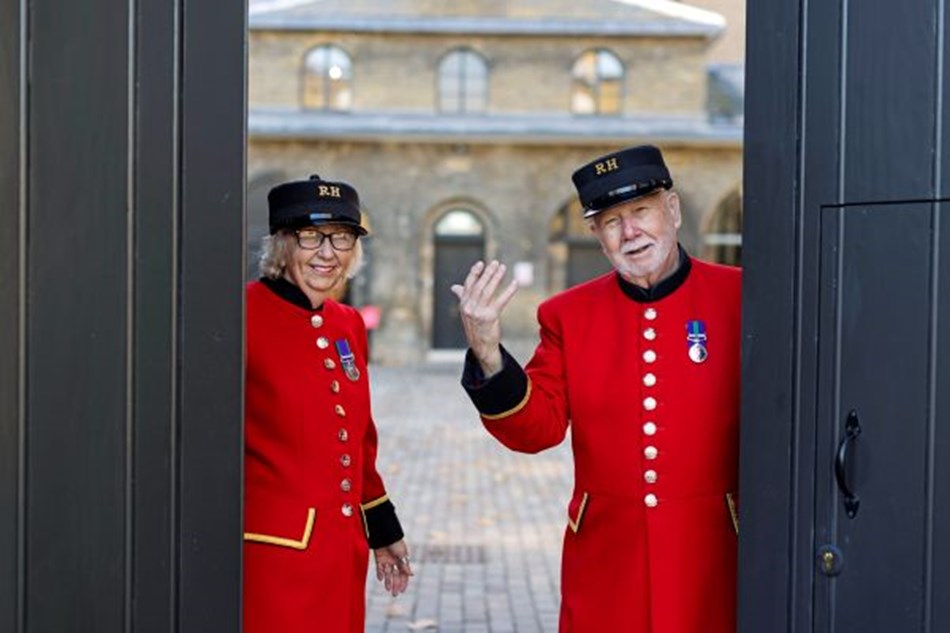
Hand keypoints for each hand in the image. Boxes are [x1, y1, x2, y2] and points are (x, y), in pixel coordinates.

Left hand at [373, 539, 412, 596]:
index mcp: (402, 560)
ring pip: (388, 574)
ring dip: (388, 581)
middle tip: (394, 594)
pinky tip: (380, 579)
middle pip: (396, 575)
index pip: (404, 574)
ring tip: (387, 588)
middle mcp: (395, 561)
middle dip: (395, 585)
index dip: (403, 583)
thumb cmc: (395, 542)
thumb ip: (404, 565)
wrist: (384, 533)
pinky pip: (380, 568)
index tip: (402, 591)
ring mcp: (387, 560)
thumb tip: (412, 575)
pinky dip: (380, 574)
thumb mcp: (401, 554)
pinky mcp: (379, 558)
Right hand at [450, 260, 518, 376]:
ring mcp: (479, 313)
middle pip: (479, 286)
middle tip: (496, 263)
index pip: (468, 285)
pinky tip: (514, 283)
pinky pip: (501, 301)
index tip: (481, 263)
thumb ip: (462, 297)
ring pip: (488, 291)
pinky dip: (508, 291)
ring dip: (496, 278)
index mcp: (463, 305)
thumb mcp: (466, 312)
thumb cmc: (475, 327)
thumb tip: (454, 287)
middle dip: (488, 273)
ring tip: (503, 268)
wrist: (481, 346)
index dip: (474, 273)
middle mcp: (469, 308)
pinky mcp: (490, 317)